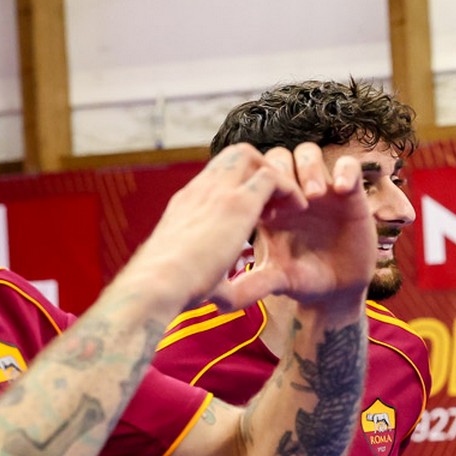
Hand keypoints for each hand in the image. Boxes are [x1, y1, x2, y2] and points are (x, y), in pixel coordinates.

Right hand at [118, 144, 304, 315]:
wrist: (157, 285)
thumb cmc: (170, 290)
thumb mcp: (189, 272)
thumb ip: (208, 278)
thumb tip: (220, 300)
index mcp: (186, 205)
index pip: (217, 177)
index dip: (242, 187)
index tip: (259, 214)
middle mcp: (200, 190)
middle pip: (233, 155)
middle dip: (261, 170)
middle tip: (276, 204)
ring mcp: (217, 192)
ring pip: (250, 155)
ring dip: (276, 176)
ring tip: (289, 206)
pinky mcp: (237, 202)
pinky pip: (272, 175)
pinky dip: (290, 188)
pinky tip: (298, 211)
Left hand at [252, 145, 375, 306]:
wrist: (337, 289)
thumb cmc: (302, 280)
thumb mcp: (276, 280)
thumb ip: (252, 285)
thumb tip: (219, 301)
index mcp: (269, 206)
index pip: (256, 174)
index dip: (259, 185)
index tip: (269, 216)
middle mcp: (293, 192)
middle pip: (278, 156)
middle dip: (281, 171)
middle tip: (290, 199)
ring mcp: (322, 189)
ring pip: (308, 152)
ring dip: (308, 168)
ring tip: (314, 195)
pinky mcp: (350, 193)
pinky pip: (348, 166)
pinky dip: (345, 171)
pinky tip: (342, 191)